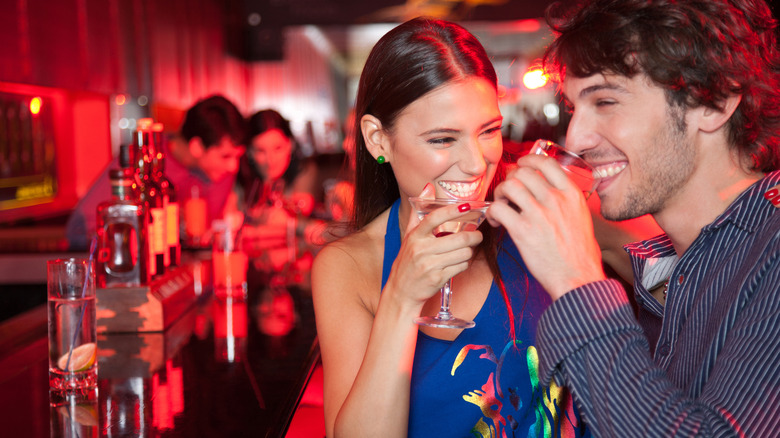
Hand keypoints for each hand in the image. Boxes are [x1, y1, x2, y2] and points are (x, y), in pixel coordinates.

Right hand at [383, 184, 483, 307]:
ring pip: (463, 253)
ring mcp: (429, 265)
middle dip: (473, 236)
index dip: (452, 211)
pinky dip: (463, 264)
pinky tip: (458, 263)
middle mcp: (421, 249)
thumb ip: (419, 212)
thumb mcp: (409, 236)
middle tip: (477, 234)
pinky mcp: (438, 278)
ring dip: (468, 252)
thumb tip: (428, 187)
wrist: (401, 292)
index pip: (435, 218)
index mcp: (415, 236)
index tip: (467, 206)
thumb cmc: (407, 261)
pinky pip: (461, 267)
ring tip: (465, 251)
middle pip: (458, 238)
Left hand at [486, 154, 605, 298]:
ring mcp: (539, 213)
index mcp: (571, 194)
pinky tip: (498, 222)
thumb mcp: (581, 217)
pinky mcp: (523, 230)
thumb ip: (565, 200)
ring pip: (509, 185)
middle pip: (523, 172)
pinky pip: (498, 208)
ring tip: (502, 206)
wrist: (579, 278)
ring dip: (500, 193)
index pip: (546, 162)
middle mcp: (555, 199)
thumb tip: (546, 190)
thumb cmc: (580, 254)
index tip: (521, 166)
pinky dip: (493, 213)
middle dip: (510, 179)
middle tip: (508, 193)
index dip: (528, 160)